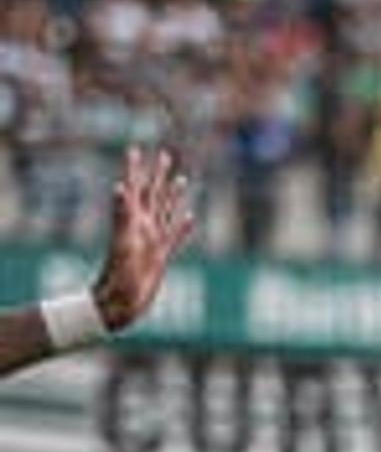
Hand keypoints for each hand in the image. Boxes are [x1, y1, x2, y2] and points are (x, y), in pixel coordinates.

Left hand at [95, 147, 194, 331]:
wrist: (120, 302)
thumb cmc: (118, 275)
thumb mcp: (121, 243)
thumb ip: (121, 216)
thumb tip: (120, 188)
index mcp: (132, 221)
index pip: (134, 188)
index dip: (134, 168)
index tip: (136, 149)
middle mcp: (142, 227)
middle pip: (152, 195)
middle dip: (157, 175)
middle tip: (164, 155)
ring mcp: (153, 241)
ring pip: (165, 212)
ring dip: (173, 196)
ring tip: (182, 180)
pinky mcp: (162, 256)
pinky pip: (176, 237)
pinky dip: (184, 226)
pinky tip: (191, 218)